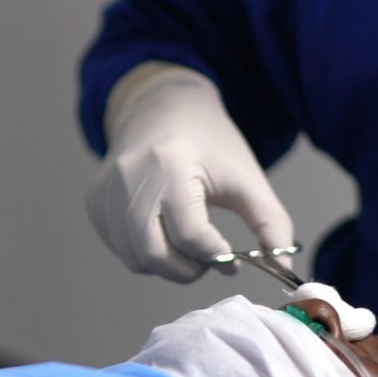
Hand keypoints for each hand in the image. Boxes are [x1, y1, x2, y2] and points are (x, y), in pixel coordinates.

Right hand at [86, 67, 293, 282]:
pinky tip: (165, 233)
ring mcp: (106, 191)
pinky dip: (145, 253)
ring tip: (189, 246)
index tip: (232, 259)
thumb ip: (270, 222)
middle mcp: (129, 177)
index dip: (215, 256)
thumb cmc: (207, 141)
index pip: (189, 233)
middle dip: (188, 269)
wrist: (162, 107)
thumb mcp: (246, 176)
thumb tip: (283, 267)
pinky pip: (119, 247)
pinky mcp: (95, 201)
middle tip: (210, 260)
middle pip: (153, 253)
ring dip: (167, 264)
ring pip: (134, 257)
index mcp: (170, 164)